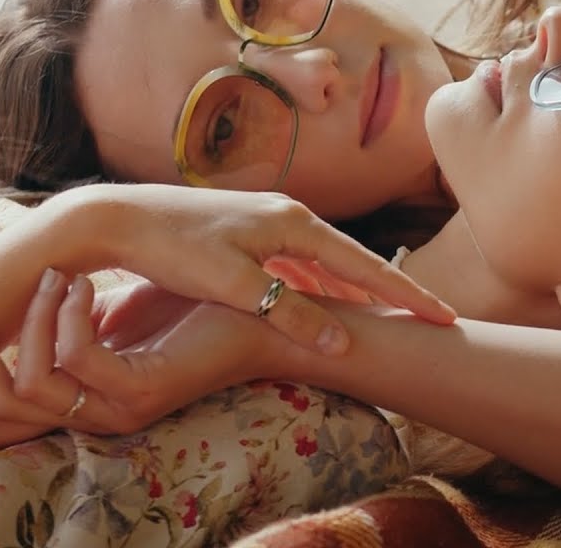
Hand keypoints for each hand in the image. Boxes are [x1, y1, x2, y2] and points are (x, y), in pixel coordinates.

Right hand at [0, 270, 309, 445]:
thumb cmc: (194, 308)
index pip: (0, 422)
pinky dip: (68, 318)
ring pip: (32, 382)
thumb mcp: (116, 313)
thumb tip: (23, 296)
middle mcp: (95, 415)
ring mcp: (118, 408)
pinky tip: (81, 284)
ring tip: (49, 276)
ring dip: (27, 321)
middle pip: (0, 409)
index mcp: (84, 401)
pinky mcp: (143, 390)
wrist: (265, 316)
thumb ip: (69, 319)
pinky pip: (78, 361)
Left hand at [53, 184, 454, 354]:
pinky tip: (324, 301)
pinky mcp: (247, 231)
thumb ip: (288, 312)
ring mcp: (267, 220)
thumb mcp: (232, 285)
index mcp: (293, 225)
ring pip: (326, 264)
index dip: (407, 295)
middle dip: (393, 291)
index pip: (364, 267)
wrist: (115, 217)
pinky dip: (322, 285)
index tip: (445, 318)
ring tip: (387, 315)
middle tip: (433, 316)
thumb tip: (343, 345)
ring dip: (356, 290)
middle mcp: (288, 215)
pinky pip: (302, 264)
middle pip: (354, 261)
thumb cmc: (171, 250)